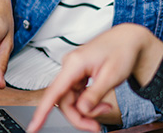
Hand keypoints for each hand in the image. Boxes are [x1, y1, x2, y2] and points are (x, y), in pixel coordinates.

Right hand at [27, 24, 162, 132]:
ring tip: (105, 108)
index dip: (42, 112)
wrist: (128, 39)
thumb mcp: (111, 76)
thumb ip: (94, 95)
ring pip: (71, 101)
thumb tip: (81, 110)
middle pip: (64, 102)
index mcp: (74, 64)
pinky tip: (101, 103)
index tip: (33, 127)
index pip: (54, 92)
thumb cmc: (122, 50)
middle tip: (96, 126)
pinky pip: (77, 96)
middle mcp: (70, 67)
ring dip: (87, 110)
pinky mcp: (78, 75)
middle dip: (80, 116)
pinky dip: (89, 103)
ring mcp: (73, 71)